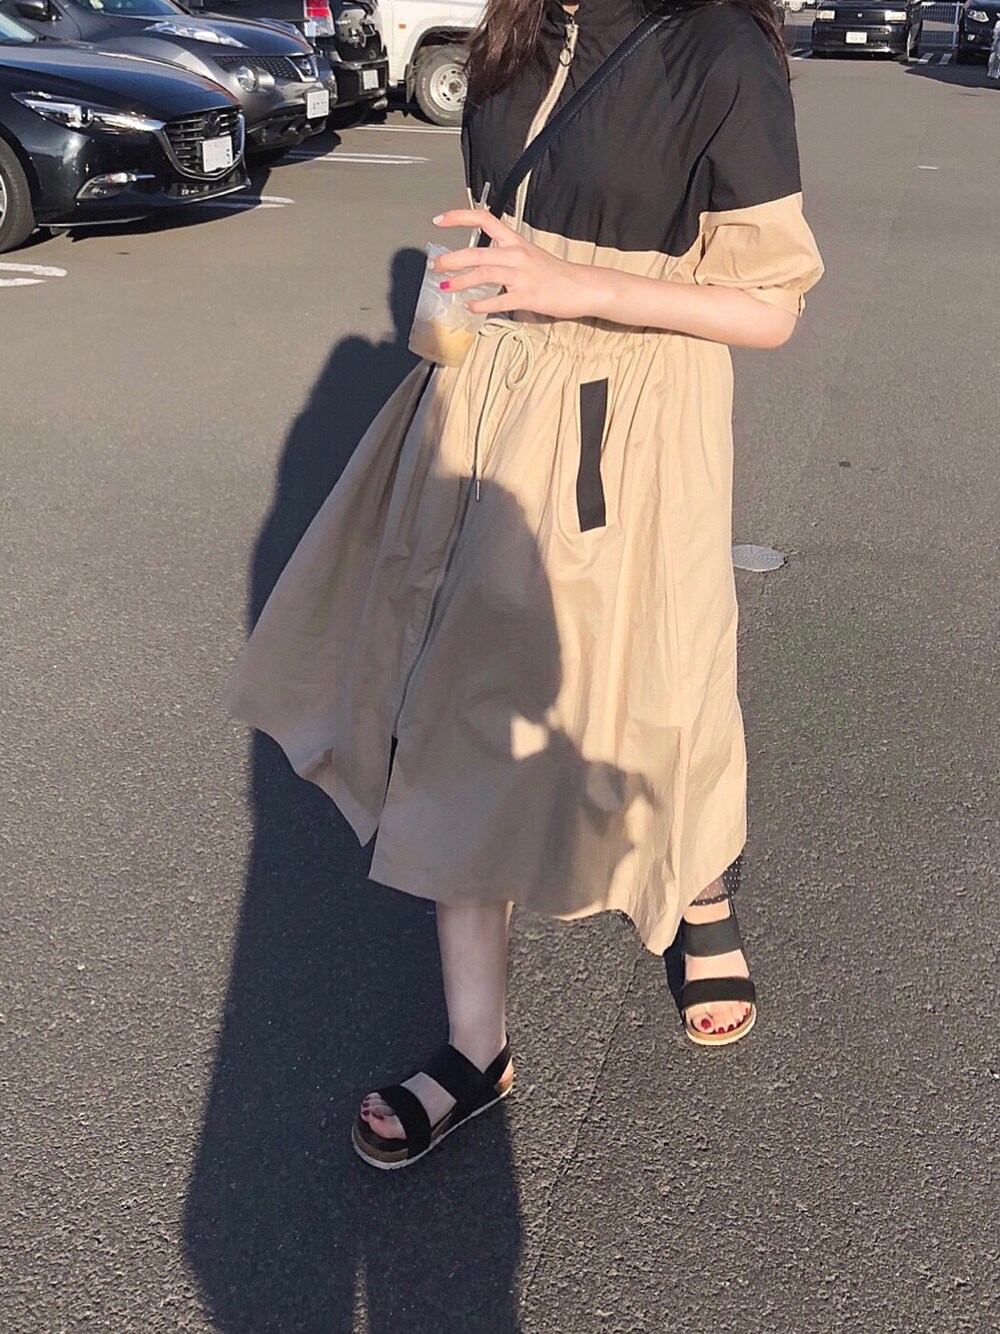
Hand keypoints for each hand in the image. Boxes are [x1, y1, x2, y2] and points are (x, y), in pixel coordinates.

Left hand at [431, 209, 602, 319]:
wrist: (582, 287)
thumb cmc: (554, 273)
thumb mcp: (528, 256)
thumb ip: (505, 256)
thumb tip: (480, 263)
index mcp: (515, 241)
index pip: (485, 219)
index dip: (460, 217)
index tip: (438, 220)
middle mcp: (516, 254)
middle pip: (478, 251)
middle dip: (453, 259)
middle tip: (436, 266)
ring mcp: (522, 275)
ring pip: (485, 273)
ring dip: (462, 281)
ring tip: (446, 287)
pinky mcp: (528, 296)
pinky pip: (500, 300)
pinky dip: (482, 304)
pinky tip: (470, 307)